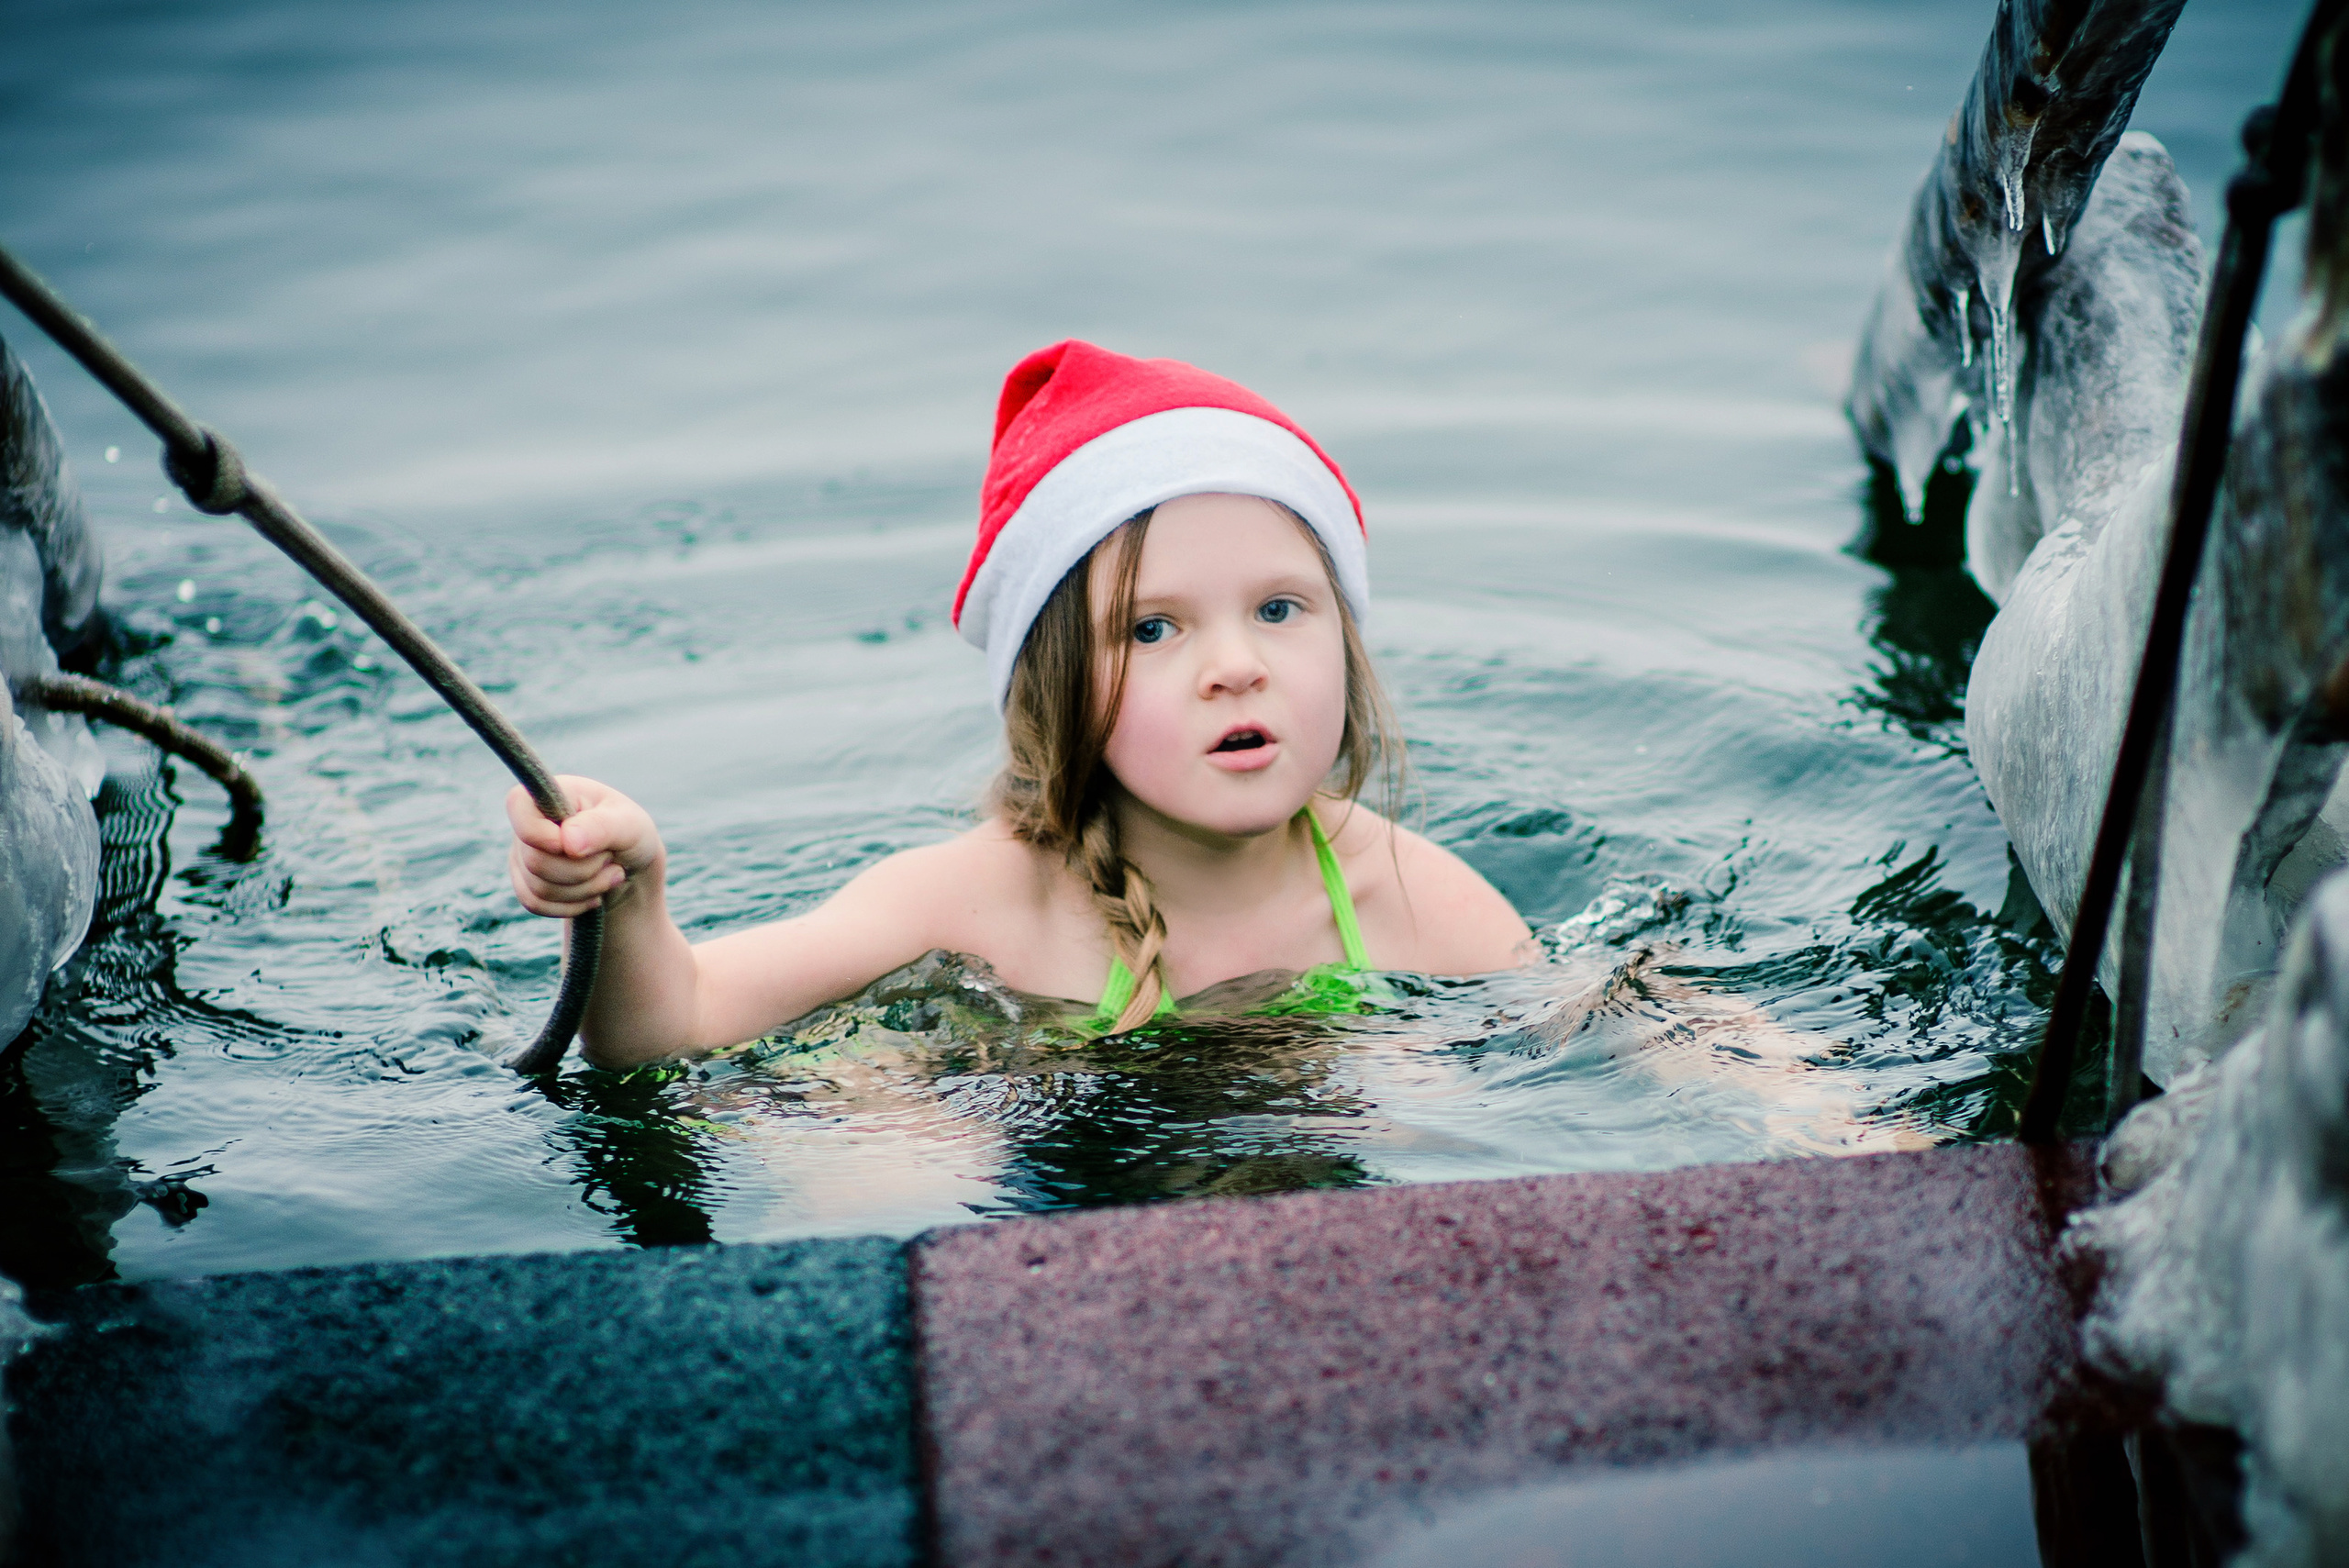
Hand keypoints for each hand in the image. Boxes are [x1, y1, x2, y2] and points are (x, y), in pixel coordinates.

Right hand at [506, 775, 663, 917]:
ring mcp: (523, 853)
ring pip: (538, 888)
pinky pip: (535, 904)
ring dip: (584, 889)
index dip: (540, 834)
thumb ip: (602, 827)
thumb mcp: (630, 825)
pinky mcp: (525, 881)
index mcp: (551, 793)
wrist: (631, 867)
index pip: (518, 805)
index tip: (573, 846)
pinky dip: (571, 905)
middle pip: (536, 861)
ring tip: (608, 873)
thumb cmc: (630, 835)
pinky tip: (593, 894)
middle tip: (609, 857)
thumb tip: (567, 842)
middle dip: (583, 869)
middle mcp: (530, 822)